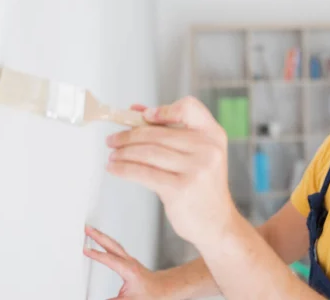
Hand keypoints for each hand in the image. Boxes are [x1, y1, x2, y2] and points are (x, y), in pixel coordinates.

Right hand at [83, 225, 167, 299]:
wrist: (163, 288)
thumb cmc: (151, 293)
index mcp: (129, 269)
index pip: (110, 259)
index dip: (97, 254)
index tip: (85, 249)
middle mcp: (130, 262)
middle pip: (112, 245)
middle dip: (99, 236)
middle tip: (87, 228)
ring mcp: (130, 260)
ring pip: (114, 245)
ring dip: (103, 237)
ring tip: (91, 231)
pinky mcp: (130, 261)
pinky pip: (117, 248)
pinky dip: (108, 243)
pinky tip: (103, 242)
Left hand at [105, 97, 234, 245]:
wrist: (216, 222)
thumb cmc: (203, 187)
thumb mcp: (198, 154)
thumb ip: (172, 131)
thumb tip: (137, 111)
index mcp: (213, 135)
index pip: (189, 108)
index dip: (164, 110)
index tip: (144, 116)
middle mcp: (208, 149)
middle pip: (159, 133)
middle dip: (129, 135)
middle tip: (113, 139)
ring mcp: (196, 169)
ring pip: (148, 152)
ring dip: (124, 152)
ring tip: (113, 155)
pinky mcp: (180, 189)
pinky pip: (143, 173)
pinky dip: (124, 169)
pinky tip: (114, 169)